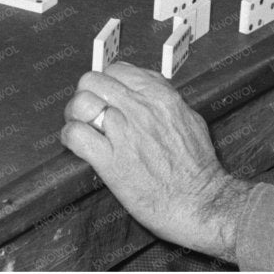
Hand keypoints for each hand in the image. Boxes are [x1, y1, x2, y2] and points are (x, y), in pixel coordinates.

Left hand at [59, 61, 248, 260]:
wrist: (202, 203)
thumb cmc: (199, 168)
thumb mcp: (190, 119)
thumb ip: (166, 100)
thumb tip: (146, 92)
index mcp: (159, 96)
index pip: (117, 69)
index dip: (106, 83)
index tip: (106, 96)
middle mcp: (140, 109)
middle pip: (93, 80)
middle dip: (87, 95)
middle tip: (89, 113)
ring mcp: (124, 133)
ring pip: (81, 102)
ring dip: (75, 115)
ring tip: (82, 127)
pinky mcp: (110, 161)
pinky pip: (76, 135)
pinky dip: (71, 138)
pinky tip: (79, 145)